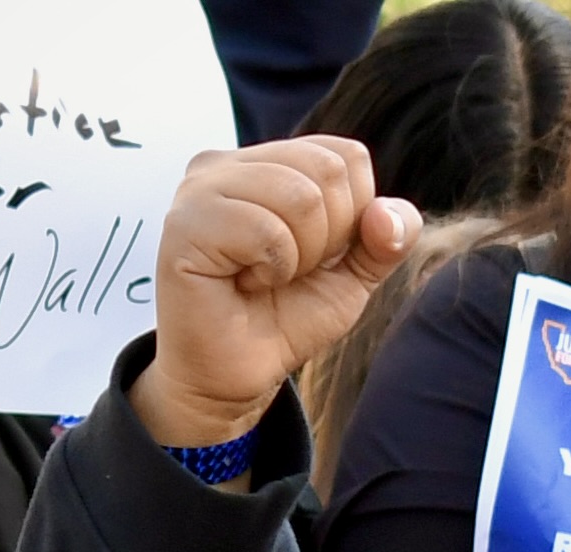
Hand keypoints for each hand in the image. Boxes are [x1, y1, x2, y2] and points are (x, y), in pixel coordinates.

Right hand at [138, 137, 419, 448]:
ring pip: (300, 197)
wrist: (238, 375)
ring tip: (264, 277)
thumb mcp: (354, 274)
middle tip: (287, 272)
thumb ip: (387, 238)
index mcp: (265, 161)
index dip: (353, 216)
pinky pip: (265, 229)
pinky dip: (273, 268)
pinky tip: (244, 284)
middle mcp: (226, 164)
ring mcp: (199, 189)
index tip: (314, 256)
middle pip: (327, 170)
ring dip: (300, 256)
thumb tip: (387, 214)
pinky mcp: (183, 225)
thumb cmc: (287, 317)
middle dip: (329, 238)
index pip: (346, 156)